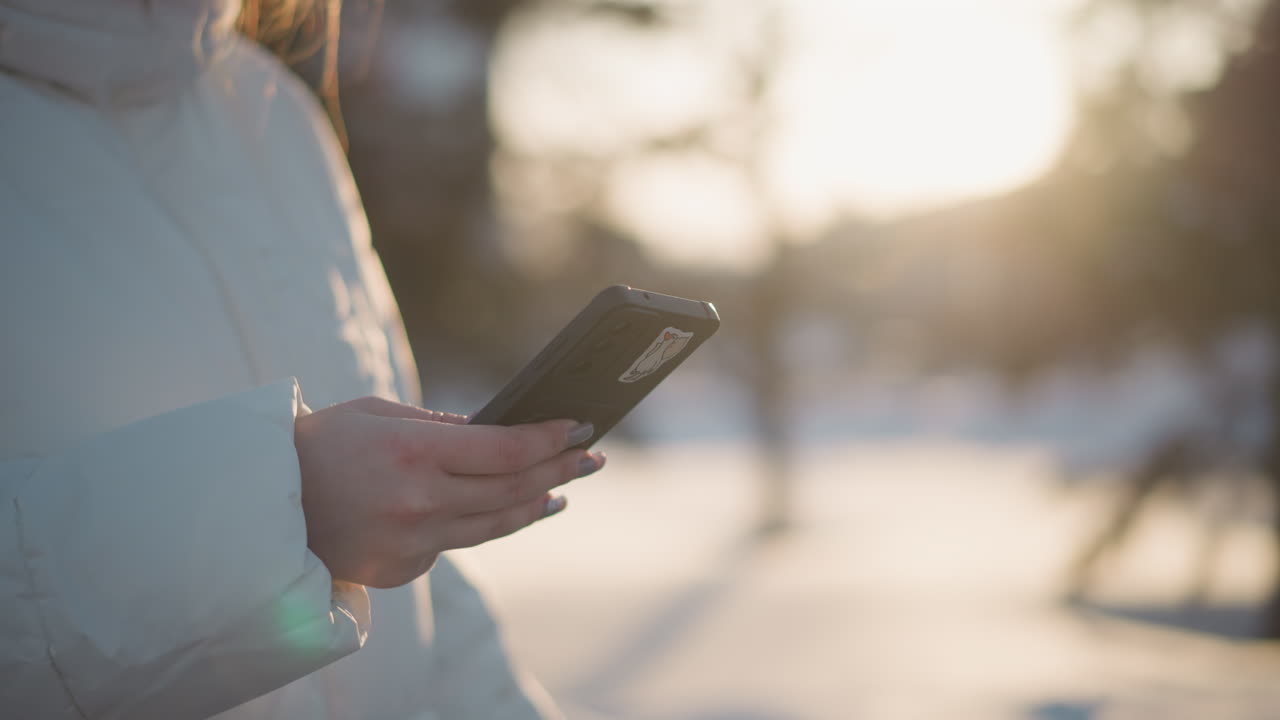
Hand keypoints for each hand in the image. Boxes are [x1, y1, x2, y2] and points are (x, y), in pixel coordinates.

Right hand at [293, 396, 603, 587]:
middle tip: (591, 458)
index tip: (581, 427)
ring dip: (534, 506)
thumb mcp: (380, 414)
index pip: (507, 449)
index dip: (551, 439)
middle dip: (560, 471)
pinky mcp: (400, 570)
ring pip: (494, 525)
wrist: (261, 503)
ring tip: (561, 492)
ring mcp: (410, 543)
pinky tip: (499, 510)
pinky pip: (453, 544)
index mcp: (413, 452)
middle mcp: (417, 502)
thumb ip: (442, 425)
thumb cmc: (322, 444)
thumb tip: (498, 431)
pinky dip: (479, 524)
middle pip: (513, 489)